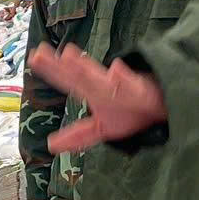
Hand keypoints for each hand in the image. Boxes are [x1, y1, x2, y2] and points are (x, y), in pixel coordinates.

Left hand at [31, 44, 168, 151]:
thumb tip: (51, 145)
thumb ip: (77, 136)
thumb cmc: (131, 113)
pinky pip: (133, 85)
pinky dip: (124, 78)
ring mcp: (123, 87)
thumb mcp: (102, 129)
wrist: (165, 109)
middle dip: (60, 66)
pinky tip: (116, 70)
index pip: (69, 80)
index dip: (51, 69)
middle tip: (39, 54)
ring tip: (68, 55)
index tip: (34, 56)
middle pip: (78, 75)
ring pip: (100, 78)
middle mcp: (105, 86)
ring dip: (84, 68)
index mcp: (94, 92)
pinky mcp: (144, 92)